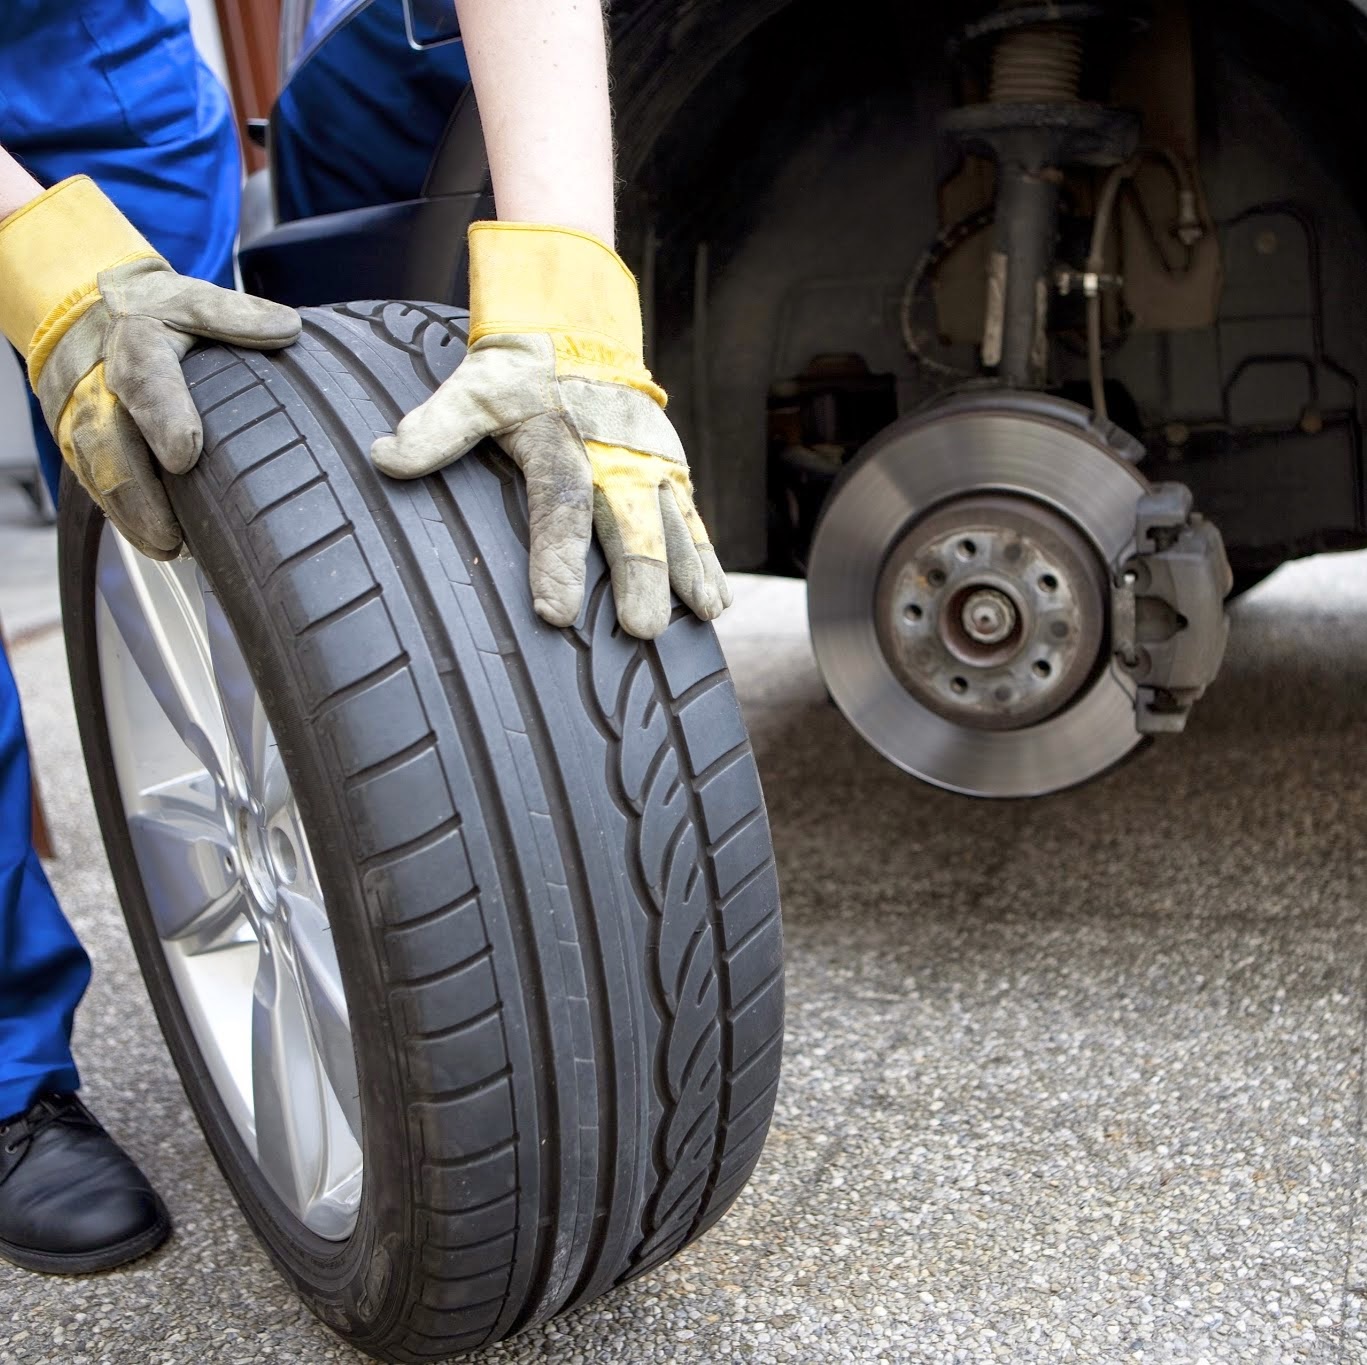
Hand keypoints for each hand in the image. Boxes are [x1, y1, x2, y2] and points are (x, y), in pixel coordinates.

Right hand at [0, 176, 300, 557]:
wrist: (95, 319)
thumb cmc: (158, 317)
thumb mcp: (194, 302)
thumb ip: (236, 315)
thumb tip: (287, 328)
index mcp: (138, 345)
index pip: (149, 382)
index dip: (165, 417)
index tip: (185, 452)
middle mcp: (105, 387)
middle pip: (111, 443)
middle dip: (139, 492)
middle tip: (172, 534)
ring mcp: (90, 421)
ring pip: (100, 474)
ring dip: (132, 515)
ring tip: (170, 546)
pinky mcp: (86, 447)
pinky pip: (99, 488)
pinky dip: (126, 518)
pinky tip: (157, 543)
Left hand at [371, 222, 730, 638]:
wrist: (576, 323)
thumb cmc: (519, 372)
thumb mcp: (474, 390)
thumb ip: (436, 428)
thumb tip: (384, 458)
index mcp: (561, 444)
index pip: (558, 508)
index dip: (557, 561)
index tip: (556, 614)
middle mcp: (614, 457)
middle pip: (631, 524)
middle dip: (640, 578)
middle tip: (643, 630)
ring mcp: (650, 464)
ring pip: (675, 525)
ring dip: (689, 573)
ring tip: (703, 617)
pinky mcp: (671, 472)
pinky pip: (694, 520)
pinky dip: (708, 560)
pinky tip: (717, 602)